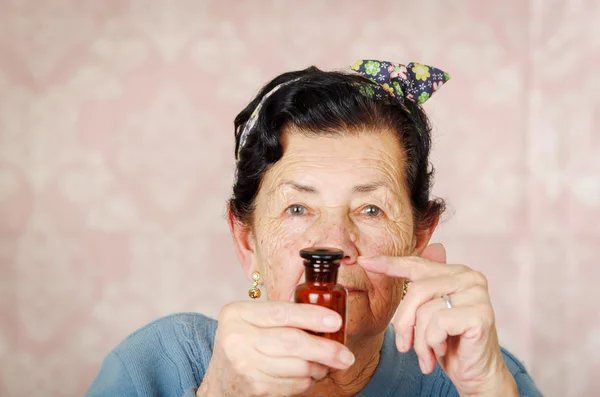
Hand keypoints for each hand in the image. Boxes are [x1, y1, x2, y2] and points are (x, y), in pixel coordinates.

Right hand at [196, 301, 354, 396]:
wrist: (219, 381)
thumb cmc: (243, 343)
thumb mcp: (251, 321)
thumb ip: (280, 316)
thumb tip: (326, 318)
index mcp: (237, 313)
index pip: (281, 312)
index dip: (311, 316)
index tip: (336, 321)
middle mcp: (237, 338)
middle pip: (292, 342)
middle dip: (325, 349)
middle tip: (345, 355)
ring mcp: (244, 365)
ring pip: (297, 366)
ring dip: (319, 367)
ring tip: (326, 364)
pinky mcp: (255, 387)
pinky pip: (294, 384)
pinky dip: (307, 380)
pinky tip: (308, 374)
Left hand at [358, 243, 517, 396]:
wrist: (477, 375)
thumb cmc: (450, 344)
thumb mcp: (427, 315)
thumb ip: (416, 293)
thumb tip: (379, 263)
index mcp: (455, 272)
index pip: (416, 263)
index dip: (388, 263)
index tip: (364, 261)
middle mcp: (469, 278)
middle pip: (416, 290)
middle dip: (404, 323)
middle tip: (405, 346)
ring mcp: (477, 294)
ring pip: (425, 311)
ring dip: (419, 340)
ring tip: (428, 354)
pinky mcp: (481, 314)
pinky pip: (437, 324)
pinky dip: (433, 343)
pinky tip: (442, 351)